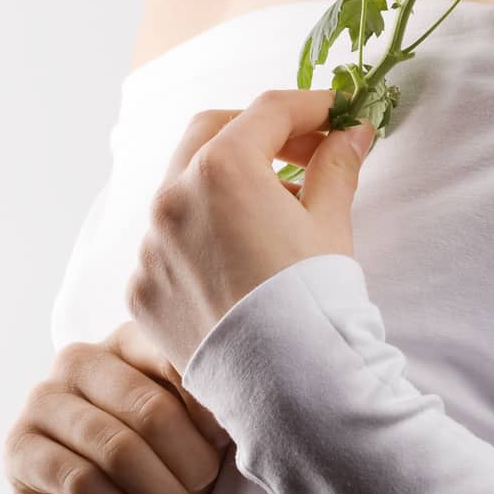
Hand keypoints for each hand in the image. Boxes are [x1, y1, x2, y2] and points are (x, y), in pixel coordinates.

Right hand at [1, 318, 232, 493]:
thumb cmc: (152, 454)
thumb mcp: (181, 426)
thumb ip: (204, 408)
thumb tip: (244, 415)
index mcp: (126, 339)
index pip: (173, 359)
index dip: (208, 405)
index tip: (230, 441)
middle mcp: (80, 359)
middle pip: (147, 408)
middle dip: (187, 458)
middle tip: (207, 488)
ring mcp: (43, 399)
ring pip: (114, 447)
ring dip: (158, 491)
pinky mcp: (19, 446)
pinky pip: (76, 478)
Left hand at [125, 90, 374, 376]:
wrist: (288, 387)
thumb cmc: (314, 300)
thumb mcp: (331, 223)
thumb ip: (335, 166)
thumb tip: (351, 134)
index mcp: (222, 169)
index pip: (267, 112)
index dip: (310, 106)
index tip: (337, 111)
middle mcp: (172, 197)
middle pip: (212, 132)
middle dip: (258, 131)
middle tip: (301, 148)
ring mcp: (149, 244)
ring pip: (183, 186)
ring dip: (225, 182)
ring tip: (273, 206)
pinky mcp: (141, 287)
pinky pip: (168, 241)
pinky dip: (200, 234)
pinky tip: (238, 256)